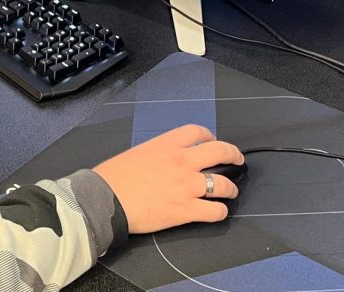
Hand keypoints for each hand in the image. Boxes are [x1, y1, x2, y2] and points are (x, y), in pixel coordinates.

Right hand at [92, 124, 242, 233]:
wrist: (105, 199)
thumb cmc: (114, 177)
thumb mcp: (138, 153)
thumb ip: (159, 154)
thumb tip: (168, 162)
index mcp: (167, 144)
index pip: (198, 132)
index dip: (210, 136)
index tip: (211, 141)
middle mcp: (182, 161)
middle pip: (220, 152)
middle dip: (233, 155)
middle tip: (237, 161)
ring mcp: (187, 186)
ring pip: (223, 184)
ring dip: (231, 189)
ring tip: (231, 192)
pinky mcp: (186, 210)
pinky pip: (215, 211)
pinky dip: (220, 212)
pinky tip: (218, 212)